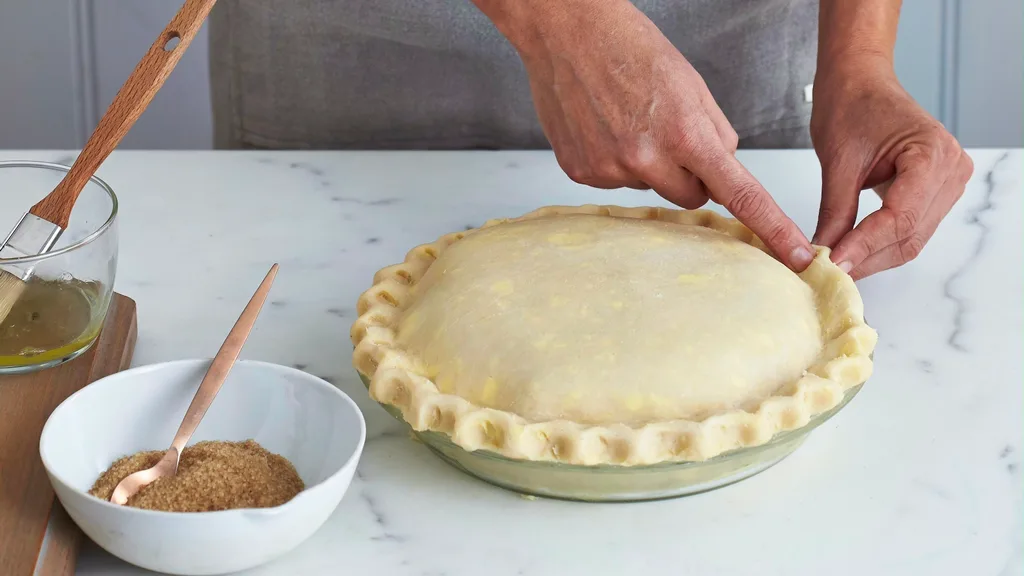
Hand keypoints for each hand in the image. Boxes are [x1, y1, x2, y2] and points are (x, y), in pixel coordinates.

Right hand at [479, 0, 813, 270]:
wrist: (566, 32)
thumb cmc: (628, 46)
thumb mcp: (691, 85)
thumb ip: (716, 135)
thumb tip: (725, 172)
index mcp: (685, 134)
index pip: (740, 193)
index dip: (771, 227)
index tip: (794, 255)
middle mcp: (645, 159)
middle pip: (690, 197)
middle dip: (690, 175)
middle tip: (668, 133)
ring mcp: (609, 169)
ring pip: (649, 188)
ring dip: (647, 164)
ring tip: (627, 119)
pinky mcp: (581, 173)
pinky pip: (614, 182)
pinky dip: (614, 161)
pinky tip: (604, 127)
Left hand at [810, 57, 973, 278]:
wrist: (860, 80)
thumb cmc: (851, 105)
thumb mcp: (838, 162)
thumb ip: (835, 212)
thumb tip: (825, 254)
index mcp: (932, 154)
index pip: (900, 217)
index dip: (865, 245)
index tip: (834, 263)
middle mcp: (951, 169)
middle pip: (909, 234)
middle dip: (867, 257)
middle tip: (830, 272)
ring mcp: (948, 181)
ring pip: (911, 238)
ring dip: (873, 255)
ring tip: (837, 264)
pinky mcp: (935, 189)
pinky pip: (910, 227)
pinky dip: (880, 242)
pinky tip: (852, 250)